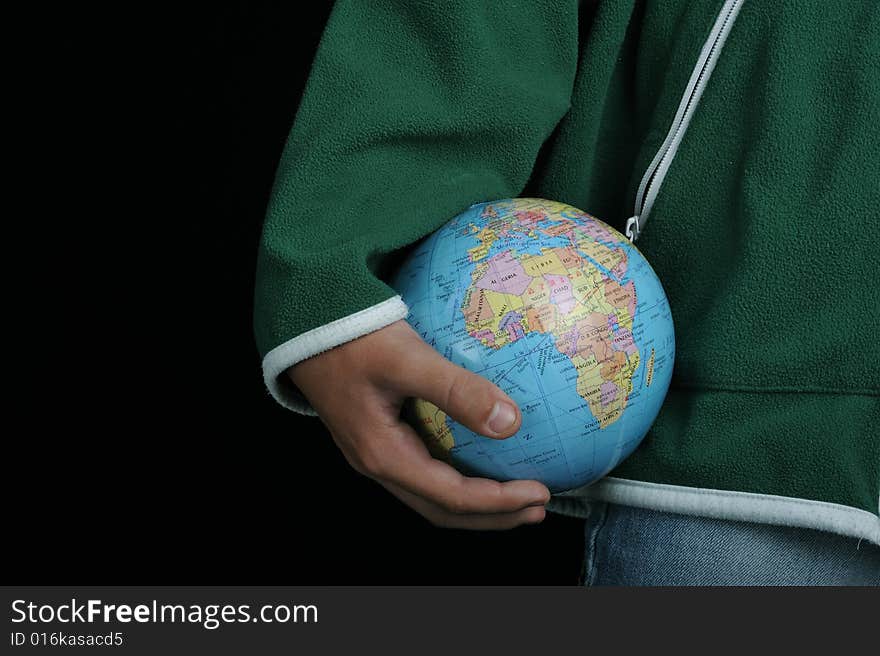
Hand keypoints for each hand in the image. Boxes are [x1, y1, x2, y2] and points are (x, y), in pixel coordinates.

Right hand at [288, 319, 550, 528]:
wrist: (308, 324)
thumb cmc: (354, 338)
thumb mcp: (408, 359)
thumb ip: (457, 390)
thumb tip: (511, 422)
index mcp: (384, 455)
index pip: (451, 496)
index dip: (499, 501)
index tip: (540, 493)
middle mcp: (378, 464)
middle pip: (442, 510)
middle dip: (493, 515)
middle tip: (537, 509)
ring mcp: (375, 453)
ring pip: (432, 494)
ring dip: (476, 502)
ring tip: (516, 496)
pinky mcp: (379, 436)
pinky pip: (425, 470)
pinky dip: (458, 477)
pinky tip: (481, 459)